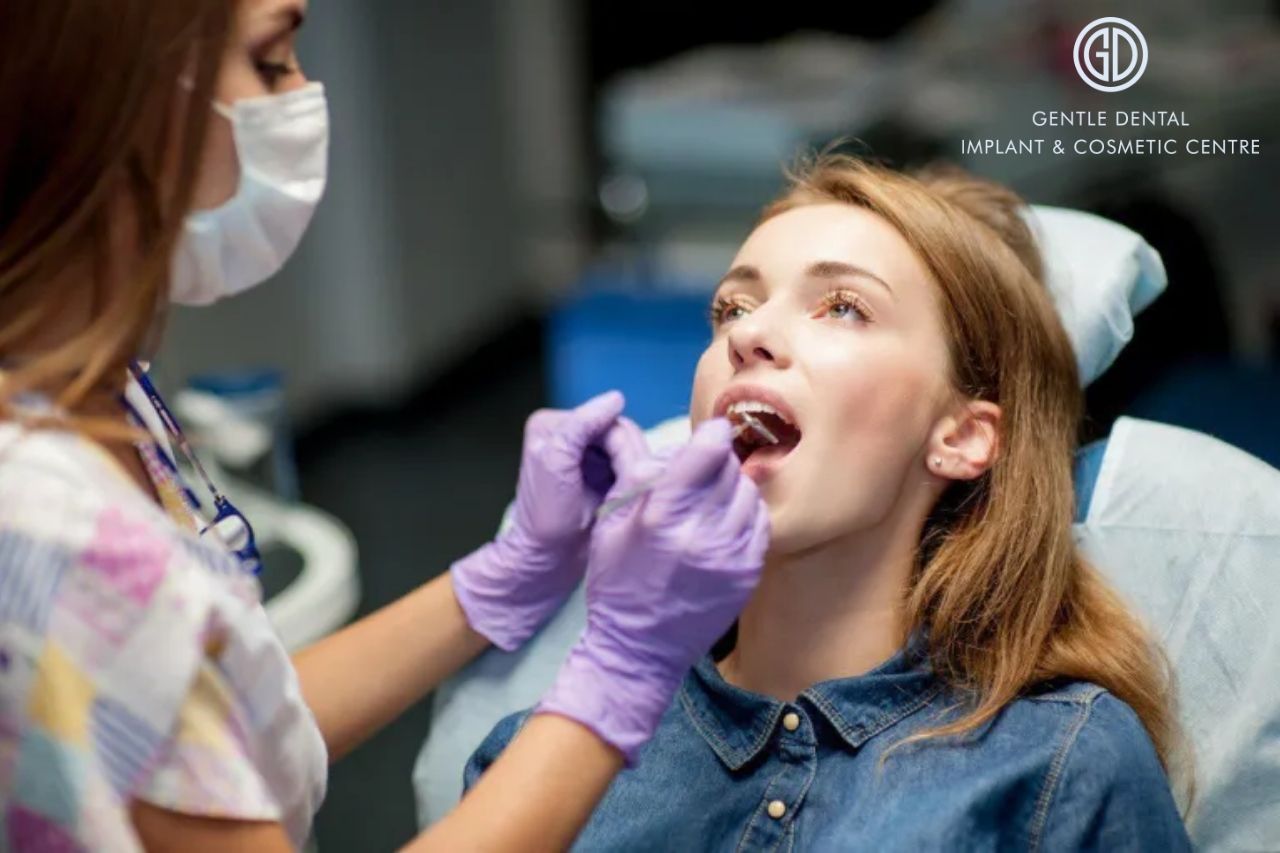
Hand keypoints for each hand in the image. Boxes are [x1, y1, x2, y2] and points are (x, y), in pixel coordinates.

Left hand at [451, 391, 624, 650]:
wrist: (547, 560)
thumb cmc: (546, 518)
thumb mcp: (557, 464)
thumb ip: (581, 426)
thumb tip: (616, 398)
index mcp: (554, 424)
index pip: (608, 420)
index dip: (621, 448)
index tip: (622, 480)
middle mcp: (571, 433)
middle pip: (623, 433)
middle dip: (628, 462)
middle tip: (622, 492)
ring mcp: (589, 454)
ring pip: (633, 450)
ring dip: (633, 474)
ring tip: (621, 498)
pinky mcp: (603, 473)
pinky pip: (632, 466)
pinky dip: (634, 481)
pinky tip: (625, 498)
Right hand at [536, 417, 769, 760]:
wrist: (638, 649)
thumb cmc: (617, 582)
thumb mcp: (611, 522)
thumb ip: (641, 477)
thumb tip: (678, 445)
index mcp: (662, 517)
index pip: (707, 452)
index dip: (713, 434)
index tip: (713, 431)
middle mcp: (701, 535)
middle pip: (731, 469)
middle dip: (719, 462)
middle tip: (705, 469)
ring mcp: (730, 557)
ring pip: (750, 494)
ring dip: (734, 488)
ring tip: (713, 498)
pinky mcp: (747, 574)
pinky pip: (760, 524)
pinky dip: (746, 514)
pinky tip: (726, 521)